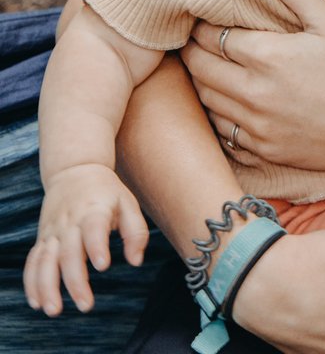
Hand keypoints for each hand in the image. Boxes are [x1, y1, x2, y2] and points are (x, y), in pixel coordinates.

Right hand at [23, 164, 147, 315]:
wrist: (75, 170)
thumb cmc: (107, 191)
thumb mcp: (128, 202)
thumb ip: (136, 232)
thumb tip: (136, 261)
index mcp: (94, 210)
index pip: (93, 228)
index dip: (97, 246)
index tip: (103, 265)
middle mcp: (70, 222)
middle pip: (69, 253)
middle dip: (75, 281)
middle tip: (86, 305)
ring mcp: (53, 232)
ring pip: (45, 262)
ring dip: (47, 287)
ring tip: (54, 310)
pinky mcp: (42, 238)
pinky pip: (33, 262)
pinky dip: (31, 283)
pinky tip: (37, 302)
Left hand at [181, 0, 324, 177]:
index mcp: (267, 57)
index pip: (212, 37)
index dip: (200, 25)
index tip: (202, 17)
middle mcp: (254, 94)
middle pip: (200, 69)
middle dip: (192, 50)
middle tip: (193, 38)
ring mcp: (257, 127)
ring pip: (206, 102)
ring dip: (201, 82)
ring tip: (207, 66)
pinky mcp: (265, 151)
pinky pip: (223, 135)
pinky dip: (217, 117)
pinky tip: (226, 104)